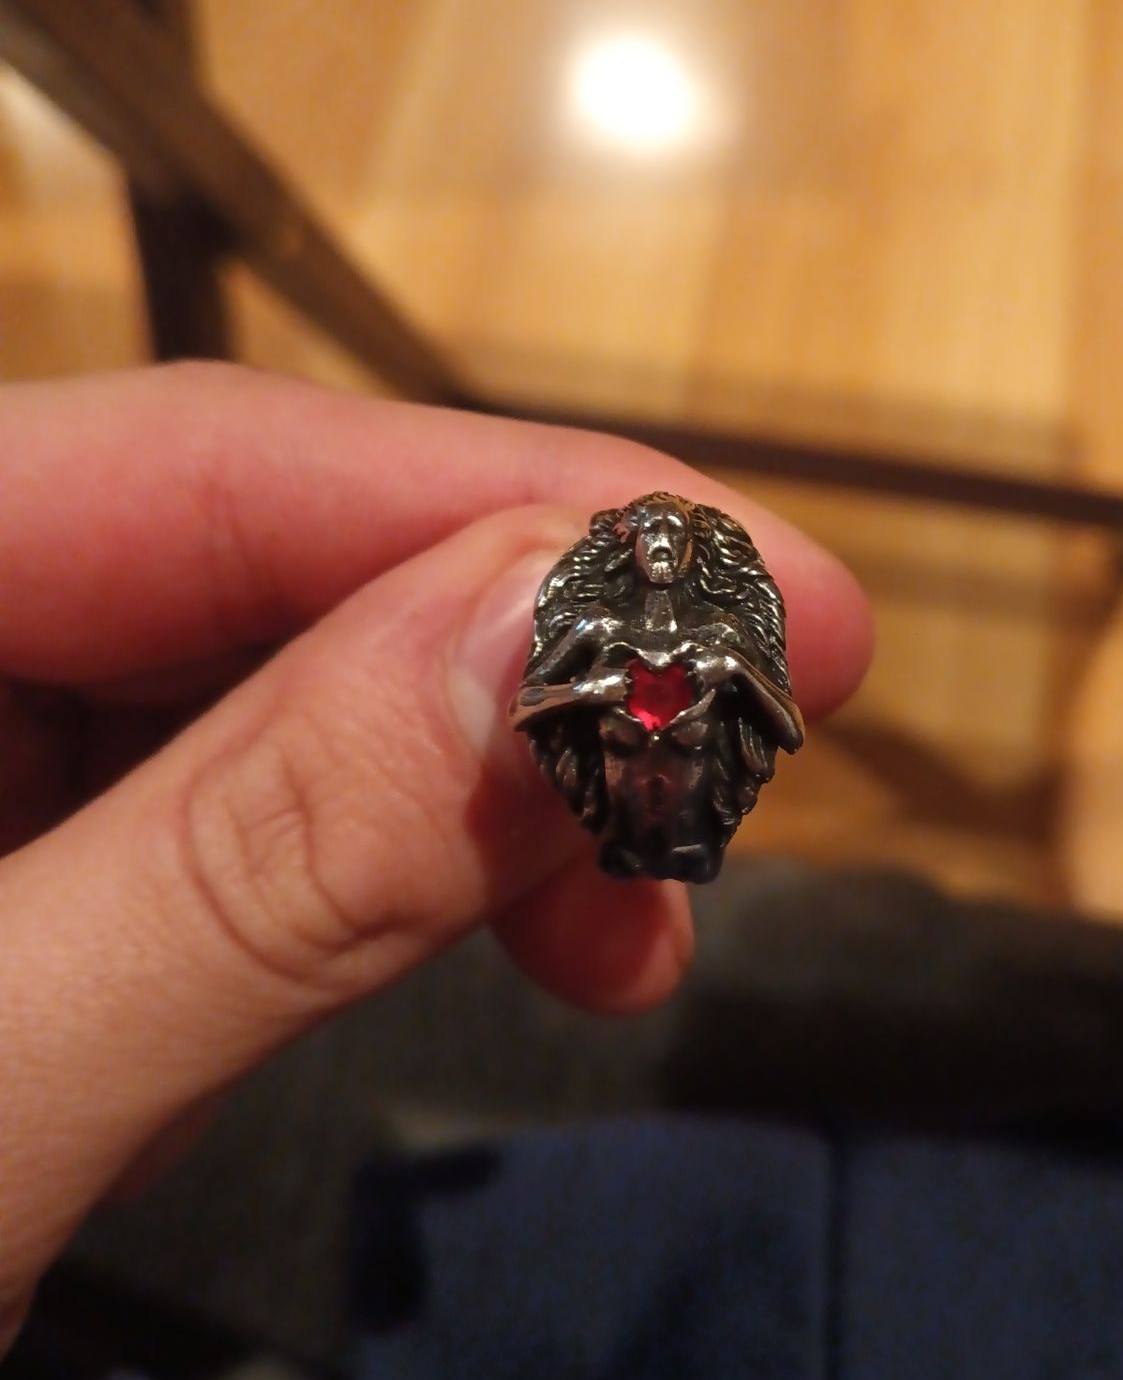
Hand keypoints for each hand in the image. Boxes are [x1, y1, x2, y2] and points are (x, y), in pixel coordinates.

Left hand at [0, 365, 871, 1353]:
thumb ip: (252, 866)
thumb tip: (574, 630)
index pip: (191, 464)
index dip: (515, 507)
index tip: (788, 602)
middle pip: (240, 553)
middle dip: (519, 658)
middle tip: (733, 774)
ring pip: (264, 672)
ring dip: (484, 771)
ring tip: (636, 902)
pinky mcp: (8, 862)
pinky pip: (232, 790)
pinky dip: (397, 855)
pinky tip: (515, 915)